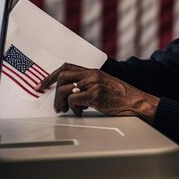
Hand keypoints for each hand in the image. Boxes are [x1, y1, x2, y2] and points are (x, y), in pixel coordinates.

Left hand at [35, 63, 159, 123]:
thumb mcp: (104, 84)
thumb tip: (71, 94)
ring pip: (66, 89)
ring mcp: (93, 84)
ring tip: (66, 110)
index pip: (66, 67)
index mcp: (93, 71)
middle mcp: (92, 75)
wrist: (136, 101)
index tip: (42, 85)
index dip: (51, 76)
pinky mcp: (96, 95)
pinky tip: (81, 112)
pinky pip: (74, 100)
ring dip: (62, 103)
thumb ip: (88, 85)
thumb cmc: (122, 96)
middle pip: (62, 76)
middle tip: (55, 104)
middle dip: (53, 91)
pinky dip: (73, 108)